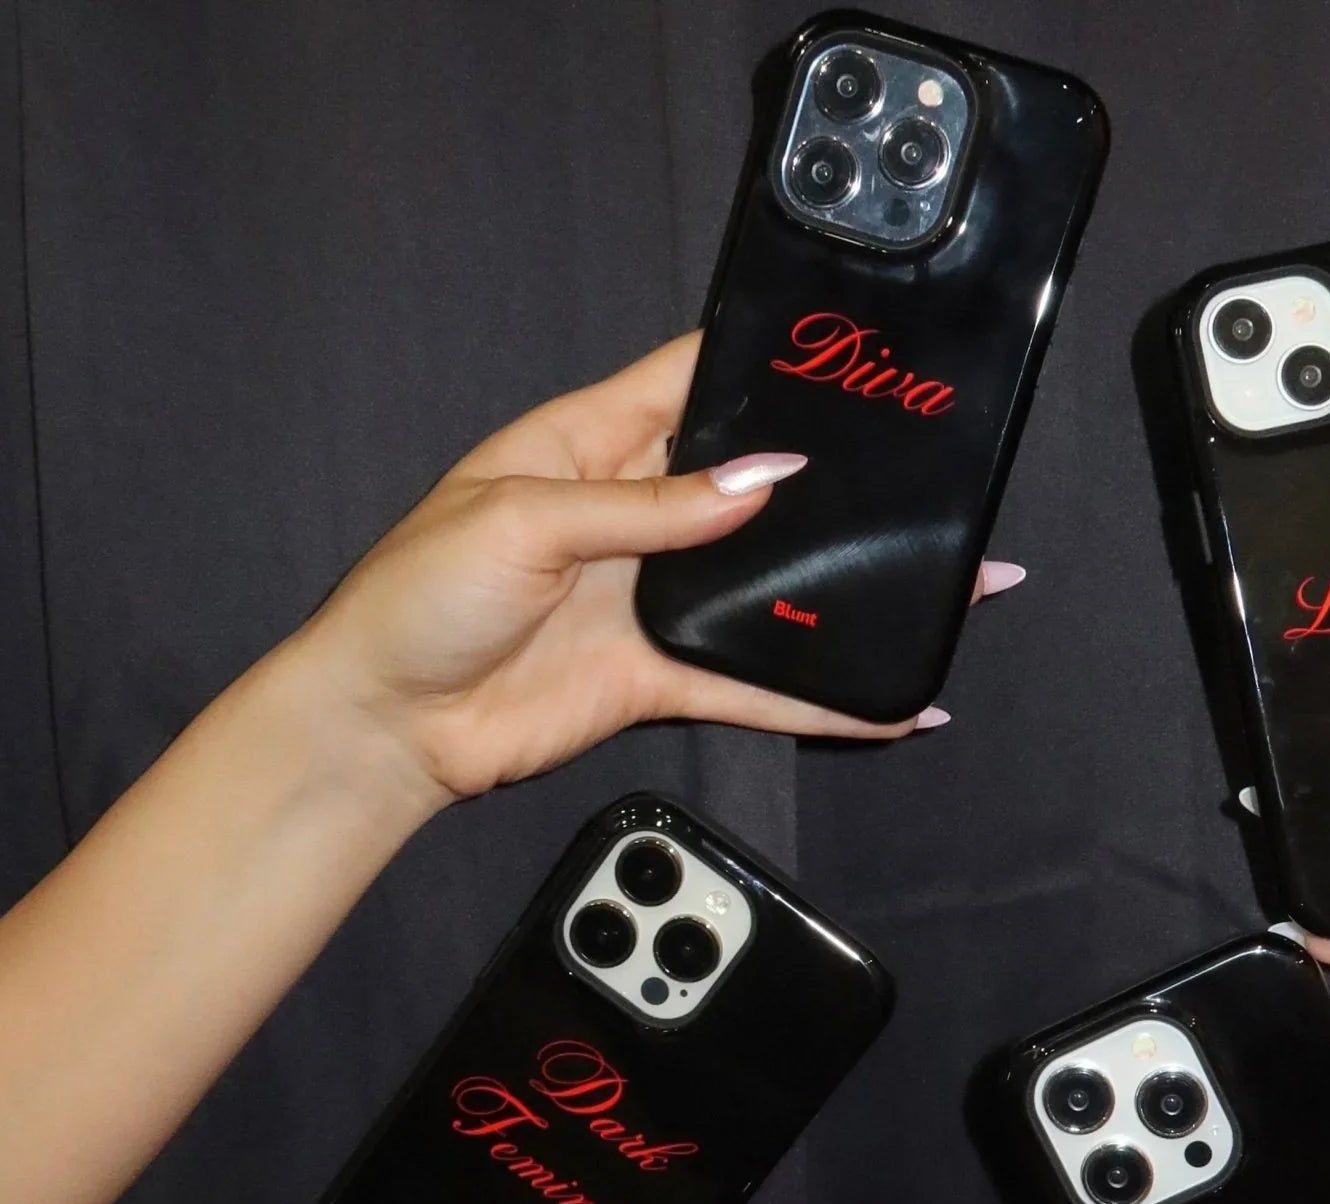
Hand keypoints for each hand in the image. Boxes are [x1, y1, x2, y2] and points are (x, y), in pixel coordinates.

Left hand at [286, 332, 1023, 804]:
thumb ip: (652, 505)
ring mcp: (653, 599)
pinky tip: (888, 705)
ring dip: (848, 593)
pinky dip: (819, 701)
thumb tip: (764, 480)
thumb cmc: (419, 596)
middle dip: (835, 484)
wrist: (384, 723)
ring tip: (945, 584)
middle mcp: (635, 515)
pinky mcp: (659, 677)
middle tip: (931, 476)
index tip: (852, 354)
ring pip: (770, 591)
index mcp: (590, 444)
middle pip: (753, 490)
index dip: (766, 364)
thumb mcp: (526, 519)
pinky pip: (754, 685)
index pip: (692, 381)